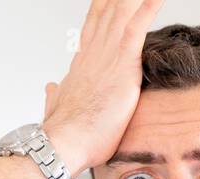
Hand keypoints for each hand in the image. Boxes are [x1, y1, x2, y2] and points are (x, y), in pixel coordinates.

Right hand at [40, 0, 163, 175]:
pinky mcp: (122, 64)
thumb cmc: (66, 134)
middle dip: (117, 0)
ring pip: (121, 12)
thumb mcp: (58, 109)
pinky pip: (137, 27)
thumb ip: (56, 96)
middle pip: (107, 11)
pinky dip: (148, 8)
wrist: (65, 143)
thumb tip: (51, 89)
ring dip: (132, 0)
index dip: (102, 9)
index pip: (93, 27)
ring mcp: (107, 55)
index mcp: (82, 63)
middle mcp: (93, 52)